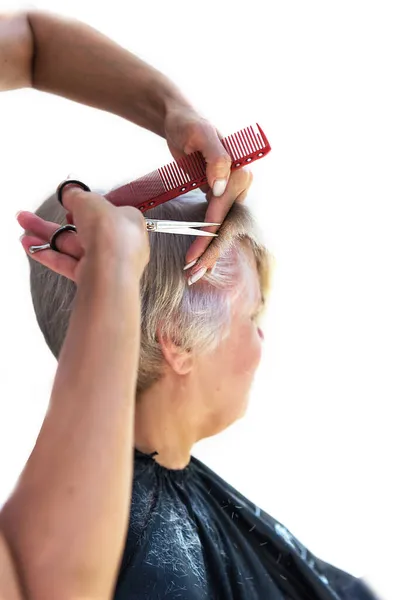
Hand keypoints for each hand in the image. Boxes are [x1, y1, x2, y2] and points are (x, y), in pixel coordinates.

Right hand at [18, 184, 148, 283]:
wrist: (109, 272)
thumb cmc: (110, 233)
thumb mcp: (91, 201)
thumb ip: (77, 195)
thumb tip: (69, 191)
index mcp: (130, 222)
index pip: (107, 212)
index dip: (87, 206)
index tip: (69, 203)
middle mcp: (120, 244)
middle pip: (83, 230)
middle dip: (55, 222)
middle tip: (32, 216)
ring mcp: (105, 263)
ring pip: (72, 246)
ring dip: (47, 236)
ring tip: (24, 226)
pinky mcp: (92, 278)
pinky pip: (68, 263)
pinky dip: (49, 254)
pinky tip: (30, 246)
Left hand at [165, 104, 240, 265]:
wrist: (180, 121)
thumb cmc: (188, 125)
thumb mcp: (200, 134)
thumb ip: (216, 156)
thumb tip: (221, 186)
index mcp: (240, 172)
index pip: (223, 211)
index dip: (208, 235)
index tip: (192, 255)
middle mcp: (241, 184)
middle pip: (226, 225)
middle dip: (210, 252)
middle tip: (193, 273)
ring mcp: (232, 192)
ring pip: (223, 229)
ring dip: (211, 252)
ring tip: (195, 274)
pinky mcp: (221, 197)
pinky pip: (217, 224)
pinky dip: (209, 242)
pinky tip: (202, 260)